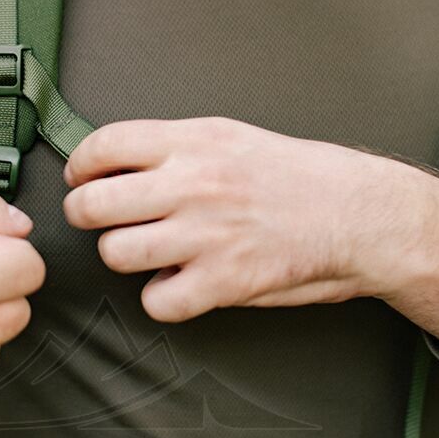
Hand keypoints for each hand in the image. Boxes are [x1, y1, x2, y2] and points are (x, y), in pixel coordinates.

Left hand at [62, 118, 438, 353]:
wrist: (358, 213)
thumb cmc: (297, 175)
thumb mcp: (231, 136)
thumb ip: (174, 147)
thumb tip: (114, 161)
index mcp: (194, 142)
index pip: (104, 145)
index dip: (80, 166)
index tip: (81, 178)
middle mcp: (194, 185)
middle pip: (94, 206)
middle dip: (86, 215)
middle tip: (99, 219)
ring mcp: (207, 235)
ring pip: (116, 254)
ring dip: (125, 255)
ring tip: (147, 251)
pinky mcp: (225, 282)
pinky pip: (157, 302)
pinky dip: (163, 298)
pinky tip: (179, 283)